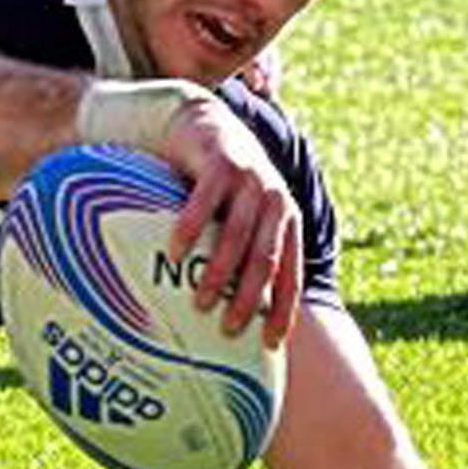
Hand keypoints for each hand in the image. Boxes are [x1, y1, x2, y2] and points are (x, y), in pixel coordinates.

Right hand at [160, 98, 301, 348]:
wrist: (204, 123)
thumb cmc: (218, 185)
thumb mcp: (237, 216)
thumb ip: (240, 252)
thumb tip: (228, 312)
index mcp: (286, 220)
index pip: (290, 274)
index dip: (283, 310)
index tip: (268, 344)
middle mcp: (275, 201)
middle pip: (265, 259)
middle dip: (249, 298)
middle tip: (229, 329)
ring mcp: (250, 180)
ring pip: (237, 234)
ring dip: (219, 270)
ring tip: (199, 300)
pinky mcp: (222, 162)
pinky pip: (206, 201)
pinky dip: (191, 228)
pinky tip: (176, 252)